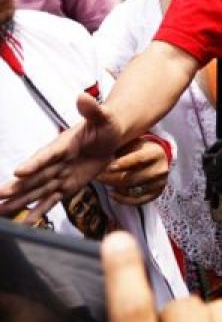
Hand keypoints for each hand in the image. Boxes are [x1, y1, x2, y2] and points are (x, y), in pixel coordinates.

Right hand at [0, 92, 123, 223]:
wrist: (110, 138)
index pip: (47, 156)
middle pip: (34, 177)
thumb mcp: (103, 117)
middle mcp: (56, 163)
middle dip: (17, 187)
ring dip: (20, 202)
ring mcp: (59, 176)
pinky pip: (50, 202)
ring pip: (37, 191)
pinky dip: (38, 213)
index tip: (18, 171)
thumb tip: (83, 97)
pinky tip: (23, 225)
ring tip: (0, 212)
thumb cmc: (105, 125)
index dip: (34, 163)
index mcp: (62, 145)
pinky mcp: (65, 187)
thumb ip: (92, 110)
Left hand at [97, 138, 169, 205]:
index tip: (109, 166)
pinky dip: (124, 199)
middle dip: (111, 178)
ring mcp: (160, 182)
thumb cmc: (137, 148)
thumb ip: (120, 143)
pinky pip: (138, 201)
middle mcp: (161, 168)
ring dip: (115, 186)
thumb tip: (99, 142)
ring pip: (132, 189)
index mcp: (156, 152)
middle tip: (97, 176)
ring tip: (104, 181)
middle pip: (132, 178)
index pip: (138, 159)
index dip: (123, 163)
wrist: (154, 156)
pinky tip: (113, 194)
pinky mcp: (156, 193)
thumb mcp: (132, 142)